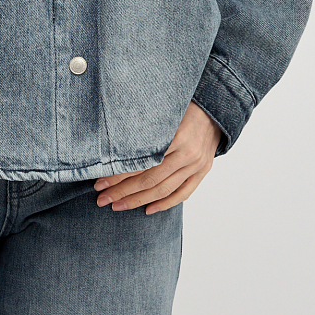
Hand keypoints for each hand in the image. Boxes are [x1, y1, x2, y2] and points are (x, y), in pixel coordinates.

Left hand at [93, 102, 222, 213]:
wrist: (214, 108)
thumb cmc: (184, 105)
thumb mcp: (163, 110)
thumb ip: (143, 127)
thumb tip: (112, 144)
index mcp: (176, 135)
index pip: (142, 162)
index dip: (119, 174)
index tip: (100, 181)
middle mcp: (188, 153)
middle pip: (150, 179)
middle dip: (123, 191)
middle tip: (102, 198)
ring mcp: (197, 164)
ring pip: (164, 189)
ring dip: (138, 200)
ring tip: (118, 205)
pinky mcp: (202, 171)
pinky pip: (183, 193)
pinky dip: (165, 204)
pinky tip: (148, 210)